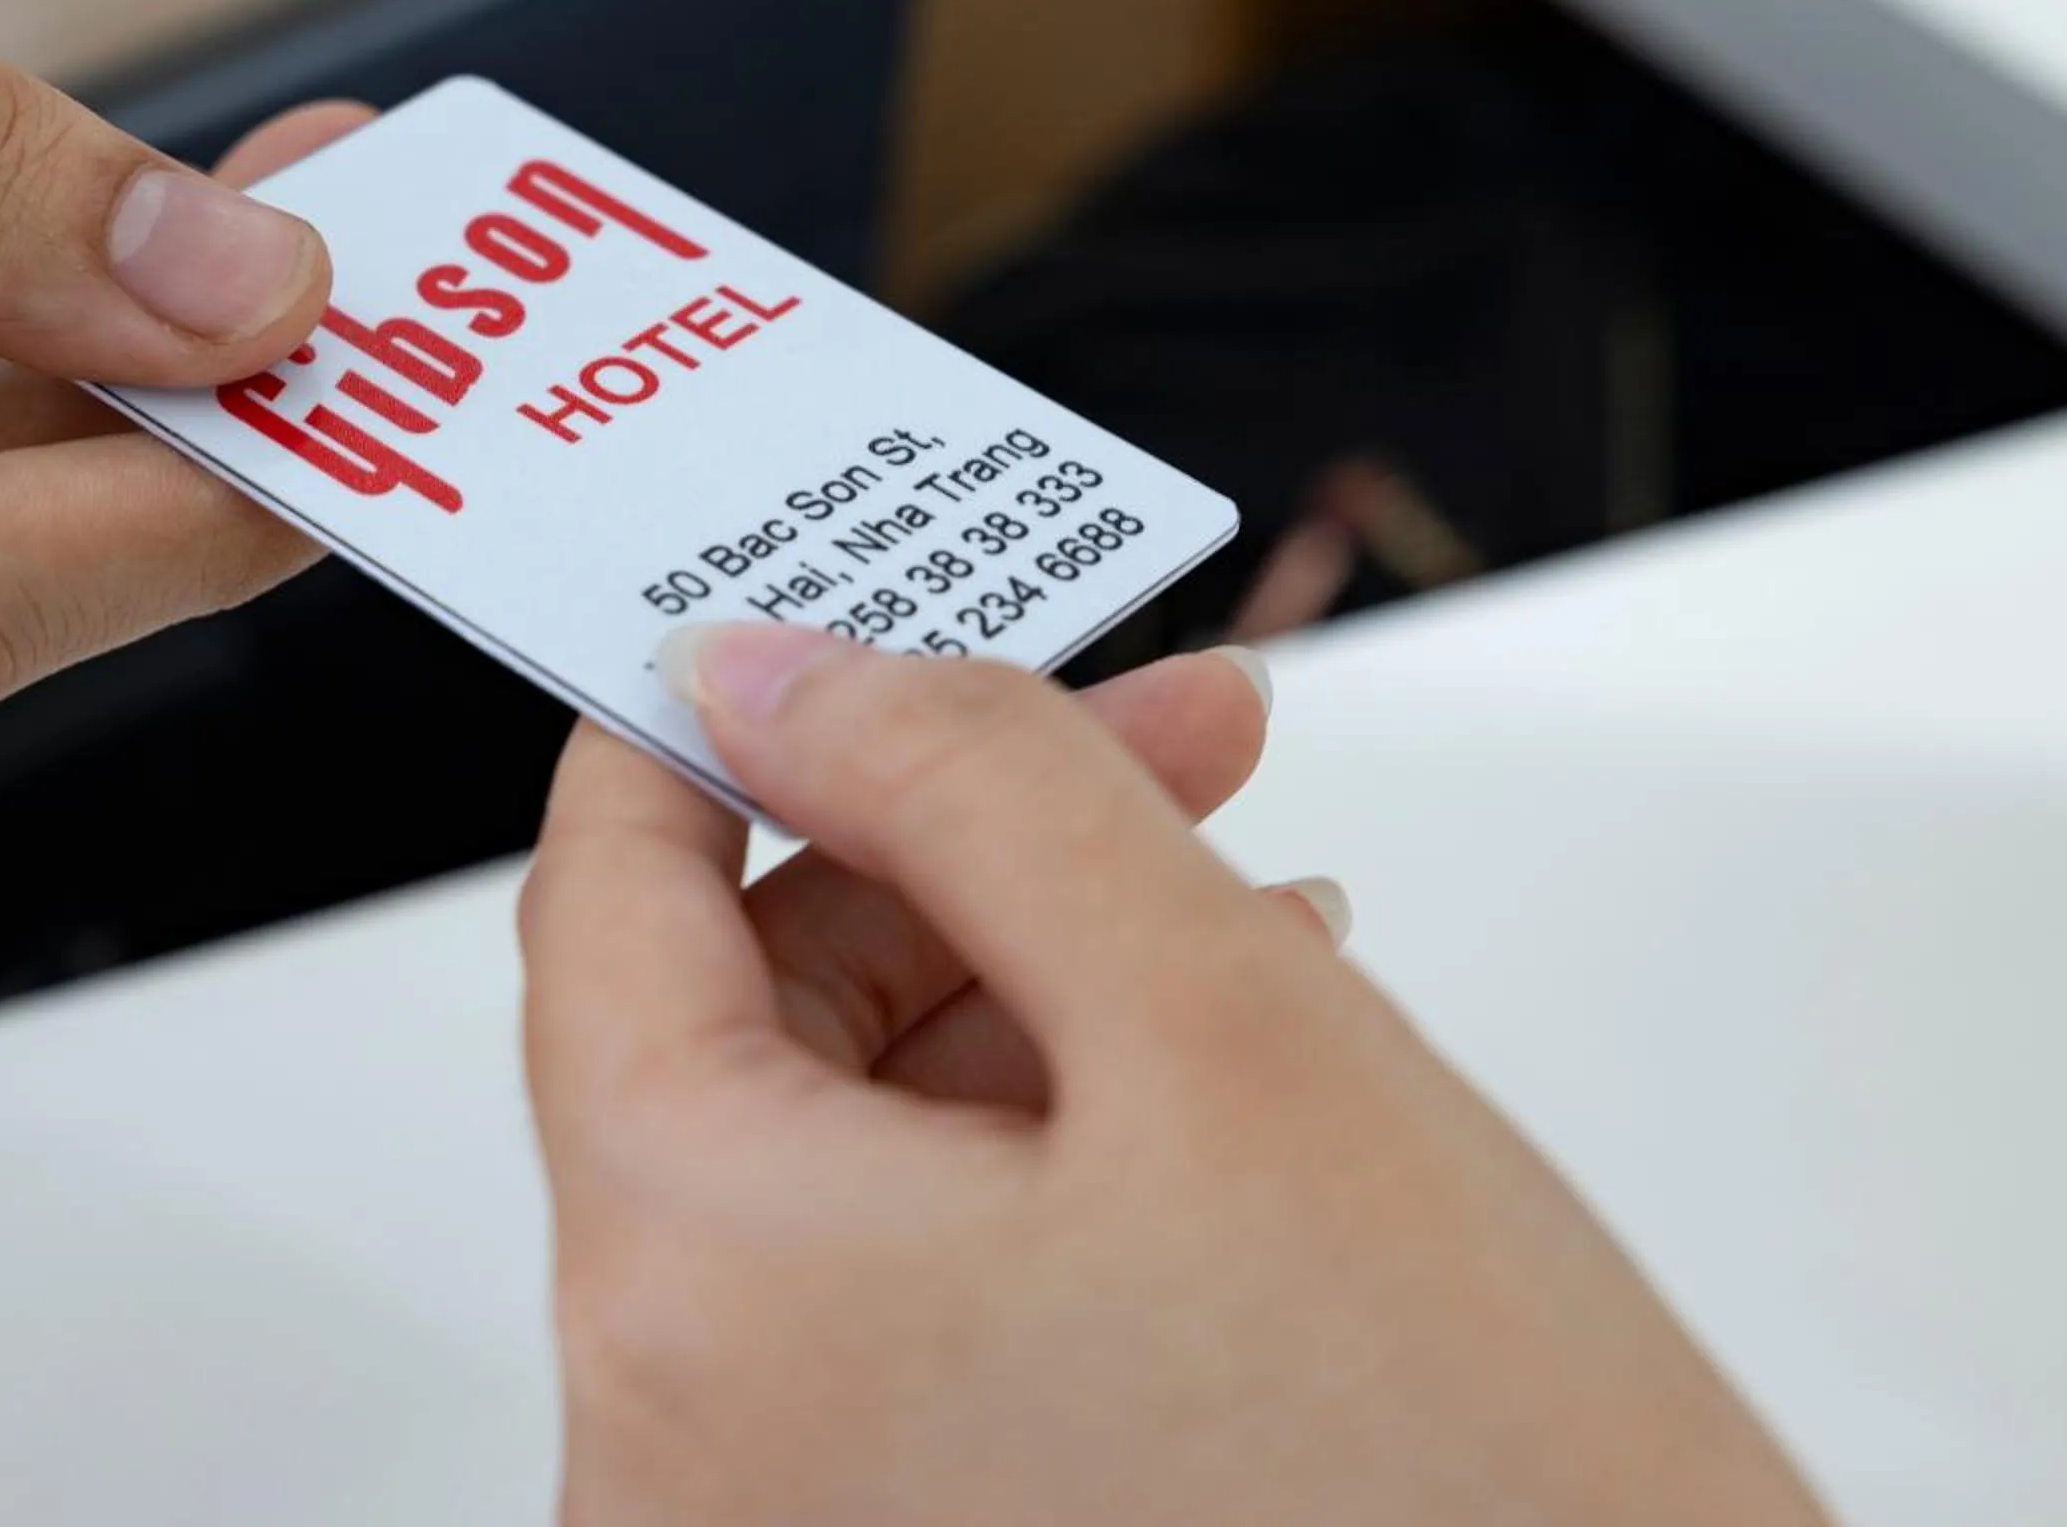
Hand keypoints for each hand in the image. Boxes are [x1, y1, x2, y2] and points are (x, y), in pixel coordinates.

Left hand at [521, 626, 1827, 1526]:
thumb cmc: (1466, 1490)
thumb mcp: (1222, 1026)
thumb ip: (971, 785)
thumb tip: (774, 671)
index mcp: (703, 1301)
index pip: (601, 912)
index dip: (715, 730)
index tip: (819, 629)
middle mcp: (679, 1454)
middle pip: (736, 1035)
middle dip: (946, 856)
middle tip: (1143, 742)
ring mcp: (774, 1526)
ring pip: (836, 1158)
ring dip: (1020, 998)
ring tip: (1231, 910)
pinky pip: (892, 1297)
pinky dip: (1024, 1161)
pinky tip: (1204, 1086)